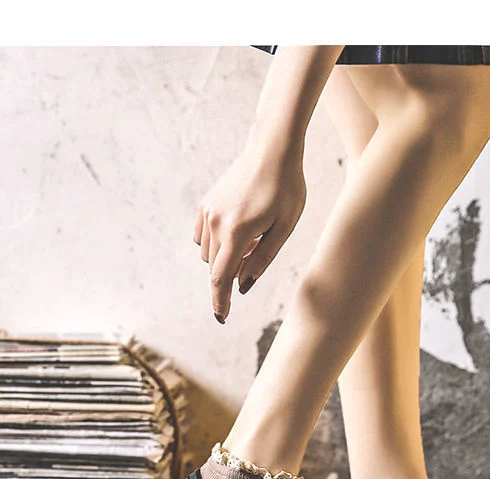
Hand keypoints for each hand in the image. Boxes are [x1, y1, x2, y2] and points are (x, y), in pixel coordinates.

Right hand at [193, 139, 306, 323]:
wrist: (272, 150)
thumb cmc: (287, 190)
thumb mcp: (284, 229)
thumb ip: (262, 260)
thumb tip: (242, 286)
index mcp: (237, 232)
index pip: (222, 278)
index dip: (221, 302)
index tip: (222, 318)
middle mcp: (216, 223)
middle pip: (216, 268)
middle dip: (232, 273)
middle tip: (259, 249)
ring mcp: (208, 212)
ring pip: (208, 254)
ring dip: (226, 256)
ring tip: (254, 235)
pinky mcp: (206, 204)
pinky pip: (202, 237)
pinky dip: (216, 242)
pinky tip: (238, 229)